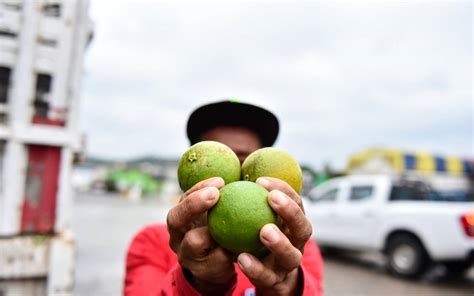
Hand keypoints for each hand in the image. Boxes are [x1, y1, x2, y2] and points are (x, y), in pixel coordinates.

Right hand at [166, 177, 235, 292]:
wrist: (213, 269)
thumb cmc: (218, 232)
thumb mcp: (216, 214)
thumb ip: (223, 196)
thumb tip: (243, 166)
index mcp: (180, 217)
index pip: (183, 198)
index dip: (198, 188)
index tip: (220, 181)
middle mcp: (177, 235)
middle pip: (175, 218)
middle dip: (193, 204)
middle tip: (216, 194)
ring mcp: (186, 255)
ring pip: (193, 242)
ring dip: (214, 232)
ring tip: (234, 224)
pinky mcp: (201, 272)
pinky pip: (215, 262)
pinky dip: (229, 252)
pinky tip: (246, 243)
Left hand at [237, 177, 312, 295]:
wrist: (269, 276)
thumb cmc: (260, 238)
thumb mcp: (262, 217)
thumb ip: (255, 199)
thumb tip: (239, 168)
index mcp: (294, 223)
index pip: (297, 202)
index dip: (284, 189)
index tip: (261, 180)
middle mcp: (297, 242)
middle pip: (303, 227)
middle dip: (290, 211)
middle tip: (272, 198)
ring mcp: (288, 264)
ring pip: (291, 255)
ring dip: (279, 242)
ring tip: (264, 230)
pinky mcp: (276, 282)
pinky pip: (267, 276)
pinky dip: (256, 267)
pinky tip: (241, 258)